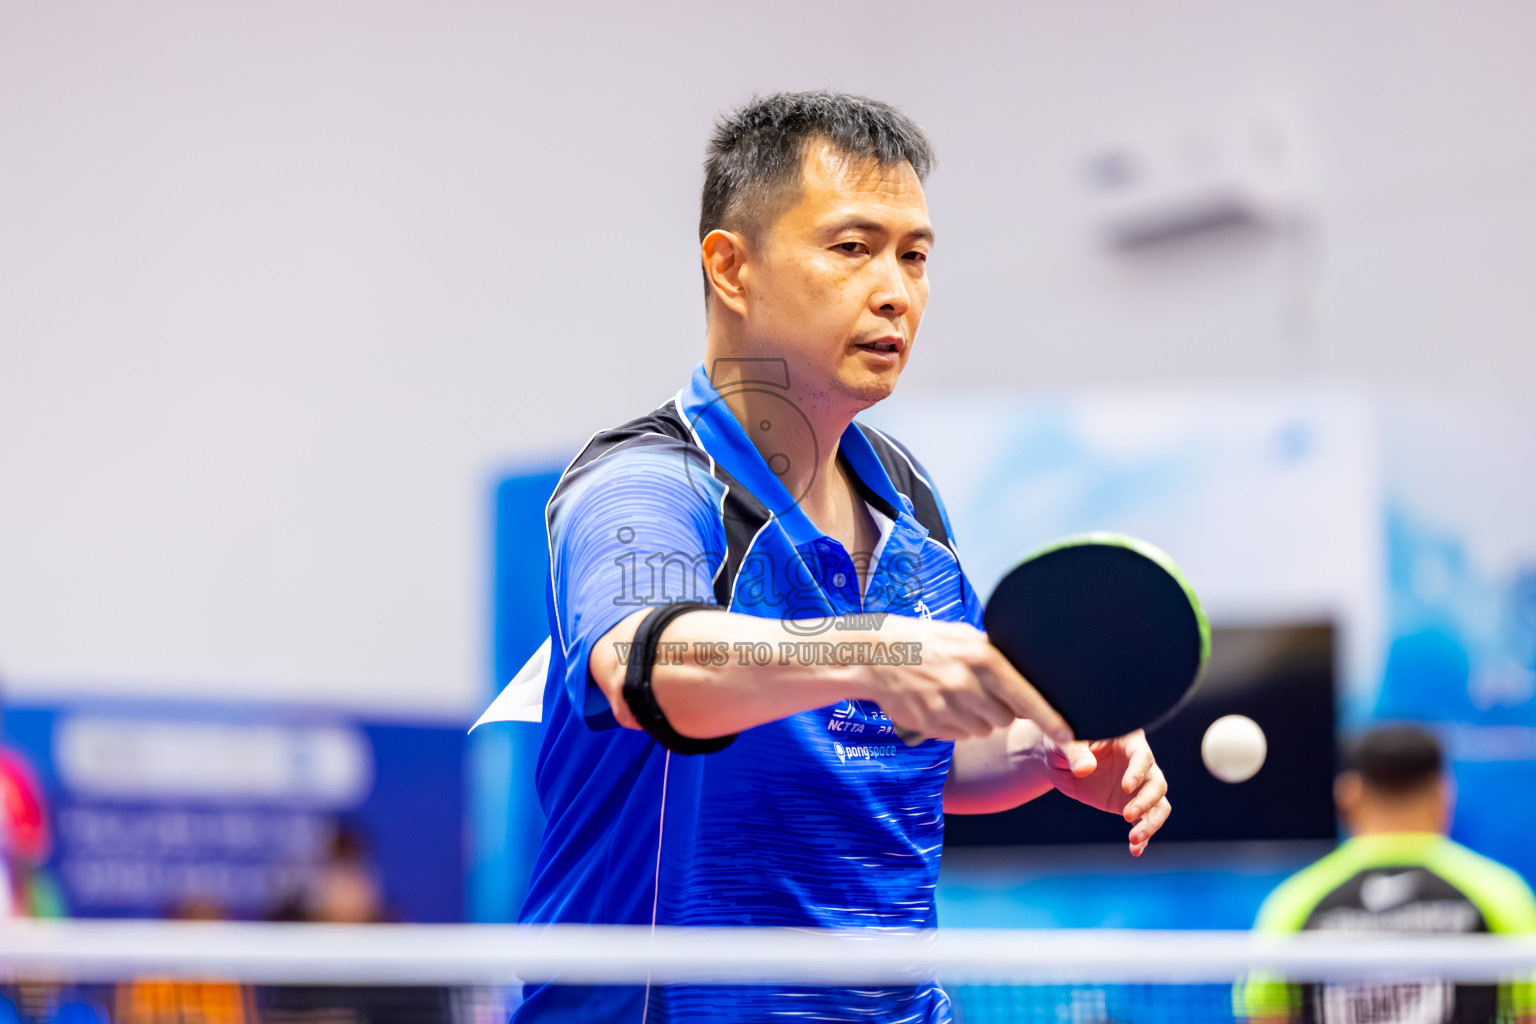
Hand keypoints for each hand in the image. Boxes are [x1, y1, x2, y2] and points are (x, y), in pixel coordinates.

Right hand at [858, 619, 1074, 743]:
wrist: (876, 653)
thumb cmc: (926, 642)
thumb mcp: (963, 636)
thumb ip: (994, 656)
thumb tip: (1027, 676)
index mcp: (982, 657)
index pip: (1026, 697)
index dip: (1050, 721)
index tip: (1069, 737)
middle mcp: (967, 683)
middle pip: (1005, 718)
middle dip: (999, 711)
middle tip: (979, 692)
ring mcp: (946, 705)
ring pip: (982, 730)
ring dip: (976, 719)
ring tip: (954, 694)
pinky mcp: (930, 722)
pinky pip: (958, 735)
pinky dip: (955, 725)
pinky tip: (939, 703)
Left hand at [1040, 729, 1169, 855]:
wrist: (1058, 762)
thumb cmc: (1062, 744)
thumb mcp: (1062, 744)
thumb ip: (1075, 753)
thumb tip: (1085, 769)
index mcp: (1127, 741)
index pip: (1142, 756)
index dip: (1138, 771)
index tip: (1127, 787)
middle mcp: (1139, 764)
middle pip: (1157, 783)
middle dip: (1147, 801)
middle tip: (1127, 815)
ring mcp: (1138, 786)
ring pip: (1158, 805)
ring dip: (1151, 823)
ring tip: (1134, 839)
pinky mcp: (1131, 805)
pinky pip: (1144, 821)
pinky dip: (1144, 837)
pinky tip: (1136, 850)